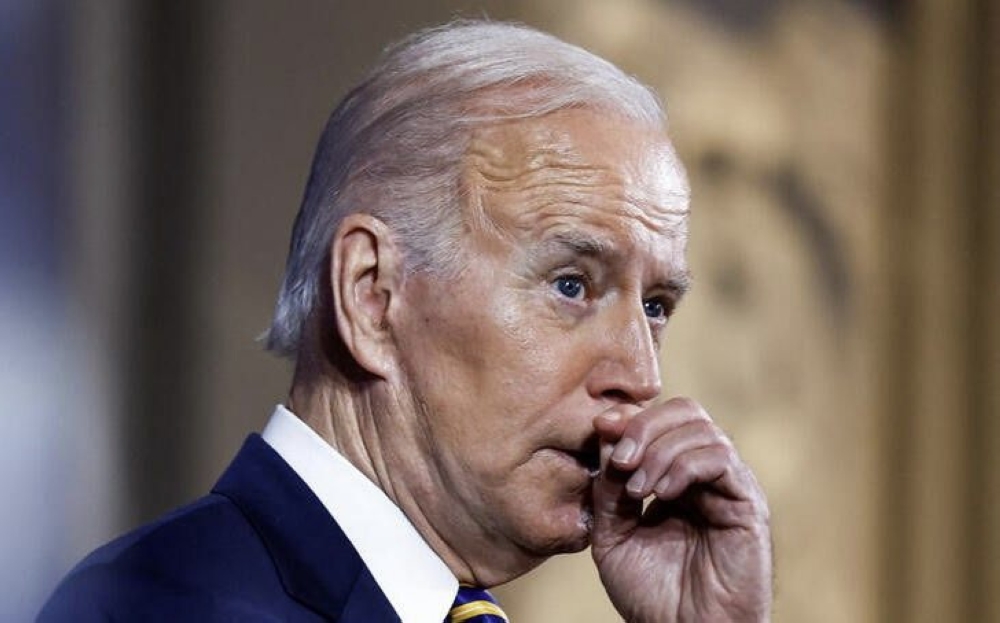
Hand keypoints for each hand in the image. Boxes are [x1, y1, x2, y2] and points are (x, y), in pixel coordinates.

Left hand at [590, 397, 771, 622]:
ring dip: (660, 449)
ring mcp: (728, 486)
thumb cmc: (651, 595)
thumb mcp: (612, 534)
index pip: (659, 421)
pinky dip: (684, 465)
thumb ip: (608, 488)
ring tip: (637, 488)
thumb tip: (604, 434)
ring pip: (702, 429)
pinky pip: (720, 458)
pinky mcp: (747, 503)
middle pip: (685, 411)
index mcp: (674, 478)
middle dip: (644, 426)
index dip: (629, 417)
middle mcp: (705, 476)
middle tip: (618, 459)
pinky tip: (660, 493)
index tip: (599, 428)